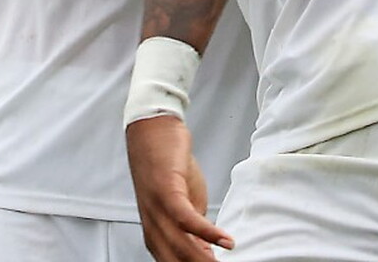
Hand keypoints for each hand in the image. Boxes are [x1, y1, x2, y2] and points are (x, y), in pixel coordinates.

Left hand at [126, 115, 233, 261]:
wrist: (153, 129)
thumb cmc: (168, 165)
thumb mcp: (185, 202)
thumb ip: (193, 229)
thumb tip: (209, 252)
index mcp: (156, 232)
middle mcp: (152, 226)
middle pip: (176, 260)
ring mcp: (156, 209)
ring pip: (180, 246)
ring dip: (205, 259)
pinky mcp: (165, 191)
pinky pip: (186, 220)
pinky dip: (207, 232)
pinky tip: (225, 240)